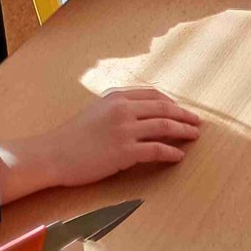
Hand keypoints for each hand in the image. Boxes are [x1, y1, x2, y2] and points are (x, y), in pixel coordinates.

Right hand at [0, 87, 201, 201]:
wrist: (53, 154)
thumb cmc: (72, 136)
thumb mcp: (96, 111)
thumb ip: (117, 108)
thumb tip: (140, 114)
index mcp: (116, 97)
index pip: (153, 95)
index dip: (171, 102)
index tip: (181, 109)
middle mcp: (123, 109)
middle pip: (163, 108)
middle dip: (184, 115)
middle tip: (197, 122)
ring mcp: (125, 130)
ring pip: (164, 126)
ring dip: (183, 131)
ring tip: (194, 136)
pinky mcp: (125, 151)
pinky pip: (156, 149)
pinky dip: (171, 152)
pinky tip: (179, 155)